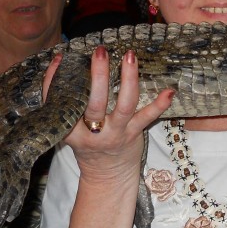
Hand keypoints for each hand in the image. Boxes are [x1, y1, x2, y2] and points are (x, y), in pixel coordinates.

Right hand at [62, 47, 173, 183]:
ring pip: (124, 106)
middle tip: (100, 51)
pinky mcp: (134, 135)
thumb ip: (61, 98)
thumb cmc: (87, 143)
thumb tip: (59, 60)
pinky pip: (147, 118)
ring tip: (129, 57)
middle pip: (94, 102)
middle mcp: (93, 132)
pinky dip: (159, 105)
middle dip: (98, 75)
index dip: (57, 80)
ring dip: (129, 80)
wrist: (107, 176)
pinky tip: (169, 91)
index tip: (64, 57)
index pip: (60, 103)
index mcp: (70, 129)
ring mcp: (116, 133)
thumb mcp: (67, 125)